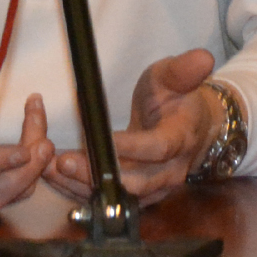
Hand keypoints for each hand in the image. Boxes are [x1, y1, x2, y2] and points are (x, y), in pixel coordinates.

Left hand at [41, 49, 222, 205]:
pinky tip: (56, 179)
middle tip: (64, 162)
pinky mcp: (140, 195)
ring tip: (52, 171)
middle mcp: (171, 171)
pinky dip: (84, 192)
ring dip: (85, 188)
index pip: (157, 148)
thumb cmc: (178, 98)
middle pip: (136, 182)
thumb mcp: (176, 77)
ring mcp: (156, 187)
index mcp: (181, 139)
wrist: (194, 127)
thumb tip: (204, 57)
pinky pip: (112, 199)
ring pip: (121, 196)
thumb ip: (184, 69)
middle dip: (99, 175)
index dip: (130, 147)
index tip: (99, 139)